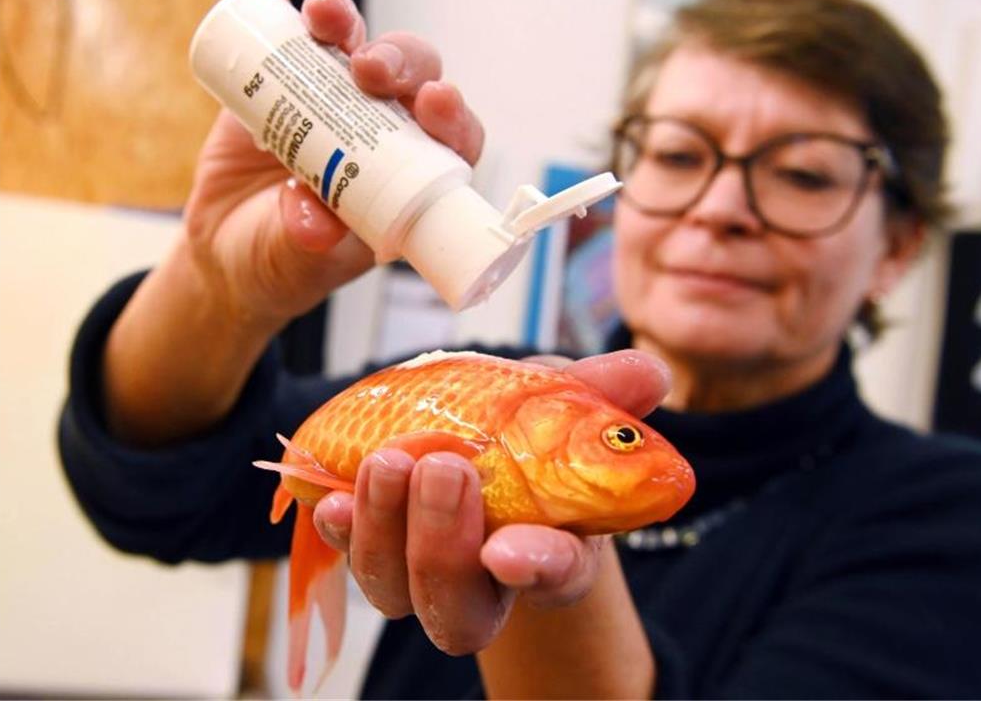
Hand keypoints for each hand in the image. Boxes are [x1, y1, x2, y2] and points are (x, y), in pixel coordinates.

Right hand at [101, 0, 488, 443]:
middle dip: (397, 61)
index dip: (452, 116)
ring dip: (344, 22)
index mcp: (406, 179)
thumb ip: (306, 246)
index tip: (435, 102)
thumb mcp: (295, 265)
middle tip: (368, 70)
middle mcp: (379, 132)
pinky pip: (282, 28)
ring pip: (353, 44)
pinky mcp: (281, 77)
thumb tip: (313, 221)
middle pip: (408, 77)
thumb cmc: (279, 264)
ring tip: (322, 18)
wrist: (222, 253)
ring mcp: (331, 98)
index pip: (450, 139)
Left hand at [312, 350, 671, 654]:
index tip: (508, 551)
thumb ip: (602, 392)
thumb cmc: (533, 435)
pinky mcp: (376, 547)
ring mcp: (423, 572)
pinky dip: (340, 529)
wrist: (486, 446)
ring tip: (388, 461)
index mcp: (554, 551)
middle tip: (443, 470)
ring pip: (394, 590)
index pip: (554, 575)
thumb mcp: (567, 405)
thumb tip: (649, 371)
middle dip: (441, 546)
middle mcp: (485, 581)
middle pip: (458, 608)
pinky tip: (331, 496)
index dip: (535, 568)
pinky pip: (349, 557)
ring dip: (385, 528)